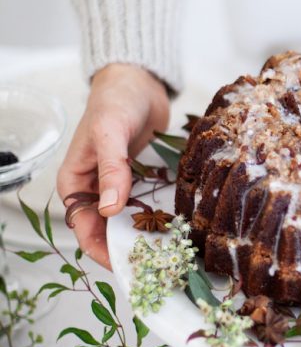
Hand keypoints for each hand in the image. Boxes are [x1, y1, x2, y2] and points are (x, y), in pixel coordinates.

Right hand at [57, 64, 169, 267]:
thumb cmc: (115, 102)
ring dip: (146, 237)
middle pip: (107, 232)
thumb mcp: (109, 132)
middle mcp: (95, 190)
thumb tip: (109, 209)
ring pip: (129, 223)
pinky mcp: (141, 182)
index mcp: (74, 184)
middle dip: (127, 249)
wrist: (138, 81)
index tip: (125, 265)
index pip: (84, 229)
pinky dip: (159, 219)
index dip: (102, 250)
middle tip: (155, 265)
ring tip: (170, 254)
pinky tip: (179, 230)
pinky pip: (148, 207)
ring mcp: (119, 188)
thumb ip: (111, 169)